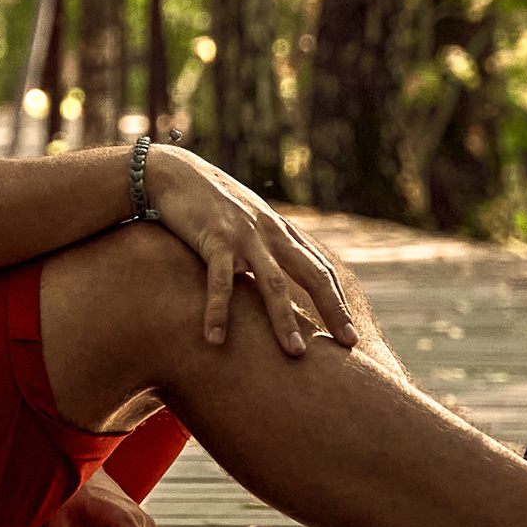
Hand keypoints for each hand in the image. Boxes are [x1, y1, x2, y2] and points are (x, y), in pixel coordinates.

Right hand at [146, 146, 361, 357]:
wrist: (176, 173)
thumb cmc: (211, 203)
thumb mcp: (249, 221)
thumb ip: (267, 245)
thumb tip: (278, 282)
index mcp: (281, 231)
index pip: (320, 268)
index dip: (338, 300)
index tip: (350, 332)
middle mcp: (270, 232)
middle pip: (311, 274)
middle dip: (332, 309)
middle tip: (348, 343)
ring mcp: (245, 236)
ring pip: (273, 282)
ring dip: (284, 319)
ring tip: (294, 352)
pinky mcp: (215, 239)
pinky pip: (220, 281)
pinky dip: (218, 311)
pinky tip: (215, 338)